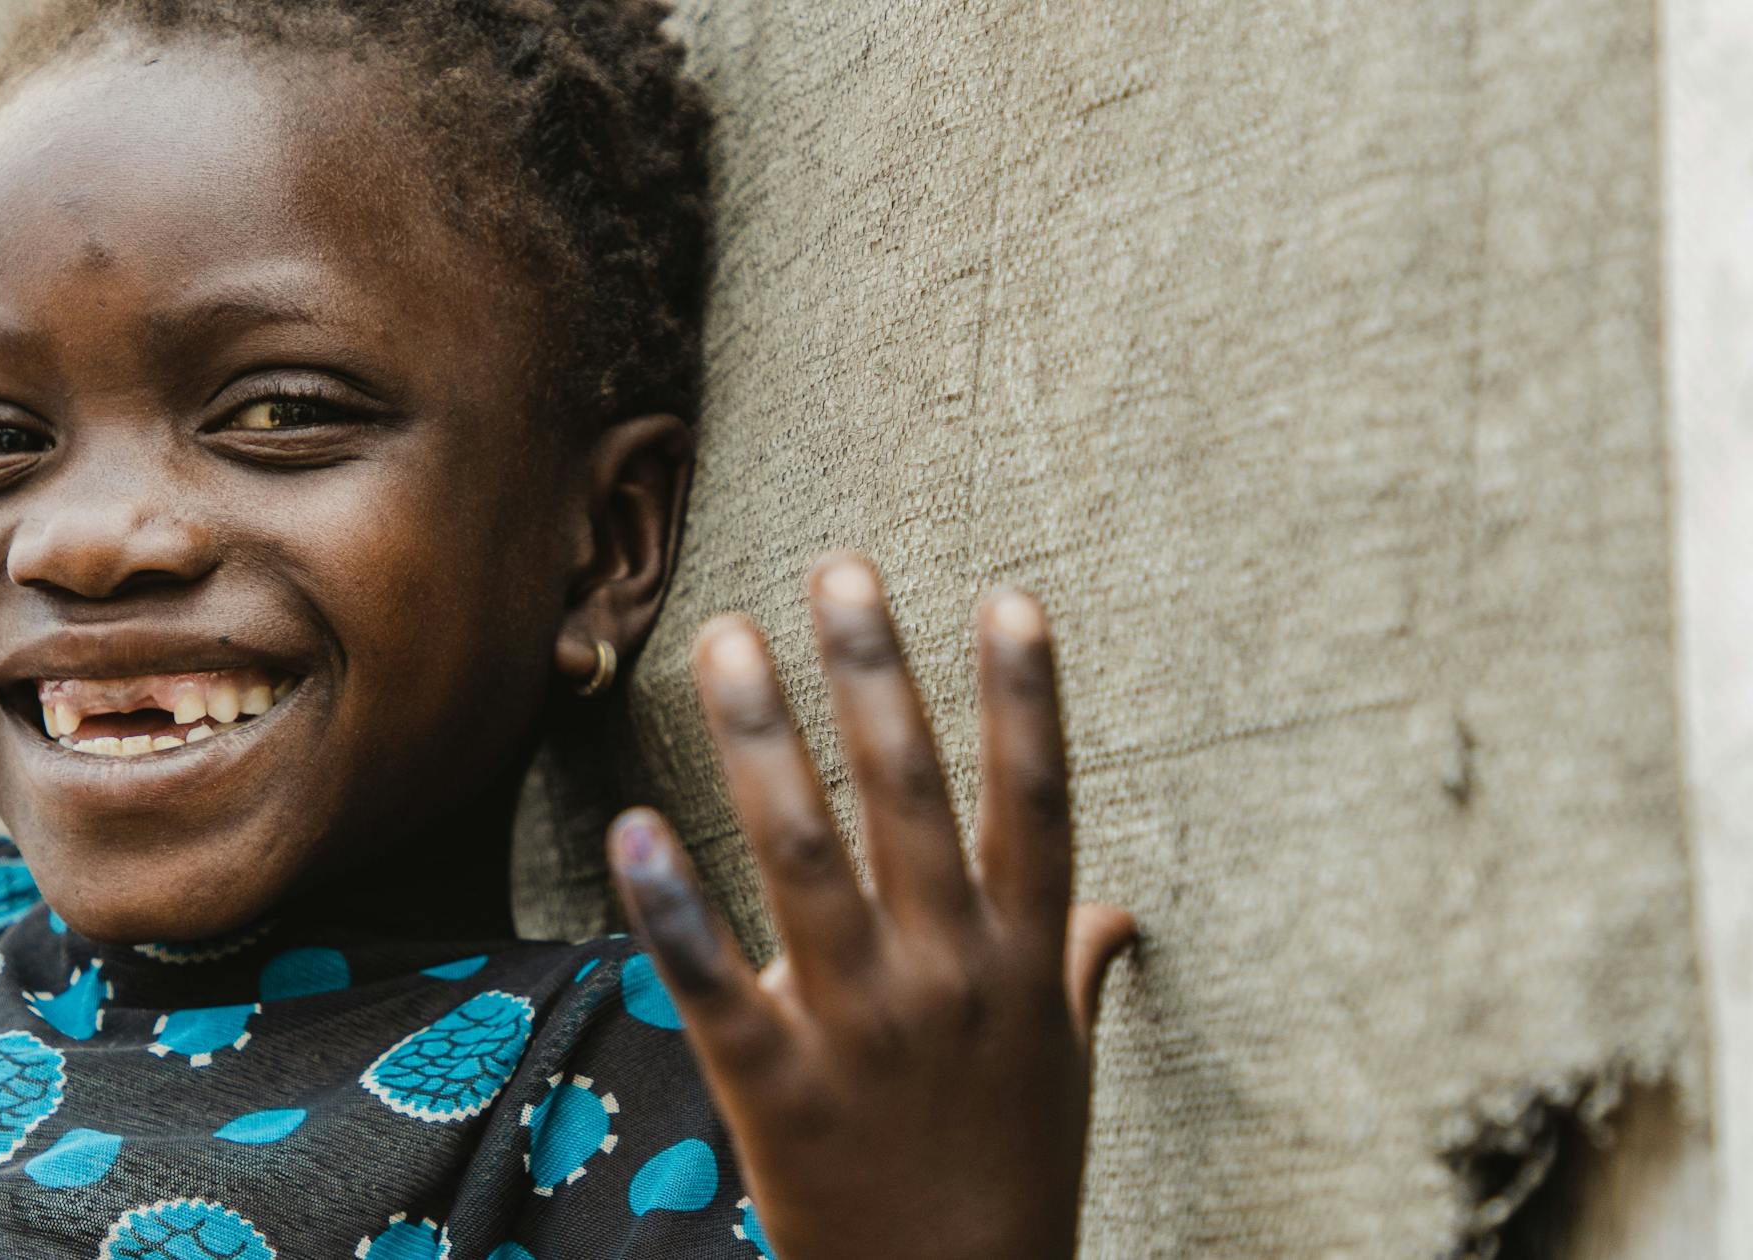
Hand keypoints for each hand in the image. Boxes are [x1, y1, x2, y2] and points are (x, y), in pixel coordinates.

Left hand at [607, 553, 1136, 1259]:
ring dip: (764, 736)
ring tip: (727, 638)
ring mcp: (862, 1029)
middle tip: (839, 568)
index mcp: (1024, 964)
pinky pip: (713, 979)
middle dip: (874, 674)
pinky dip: (670, 903)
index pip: (1036, 806)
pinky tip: (634, 824)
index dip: (1028, 701)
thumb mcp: (1065, 1073)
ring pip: (806, 855)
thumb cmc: (1011, 1184)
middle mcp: (950, 977)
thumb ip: (1080, 976)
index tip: (1010, 598)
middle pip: (911, 797)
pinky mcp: (777, 1087)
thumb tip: (1118, 914)